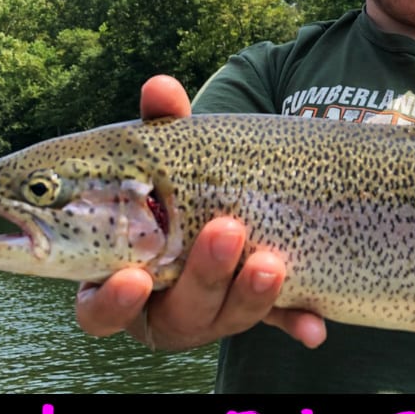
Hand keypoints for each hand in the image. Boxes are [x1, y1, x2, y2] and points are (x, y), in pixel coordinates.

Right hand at [75, 75, 326, 350]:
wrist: (223, 195)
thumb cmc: (172, 181)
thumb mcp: (167, 155)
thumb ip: (161, 125)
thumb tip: (161, 86)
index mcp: (118, 275)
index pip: (100, 307)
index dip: (113, 301)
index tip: (134, 278)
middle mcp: (161, 306)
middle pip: (173, 314)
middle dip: (202, 276)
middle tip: (226, 229)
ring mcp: (209, 313)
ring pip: (224, 319)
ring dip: (248, 294)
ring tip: (271, 262)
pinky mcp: (251, 310)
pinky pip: (275, 321)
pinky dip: (295, 321)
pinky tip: (315, 327)